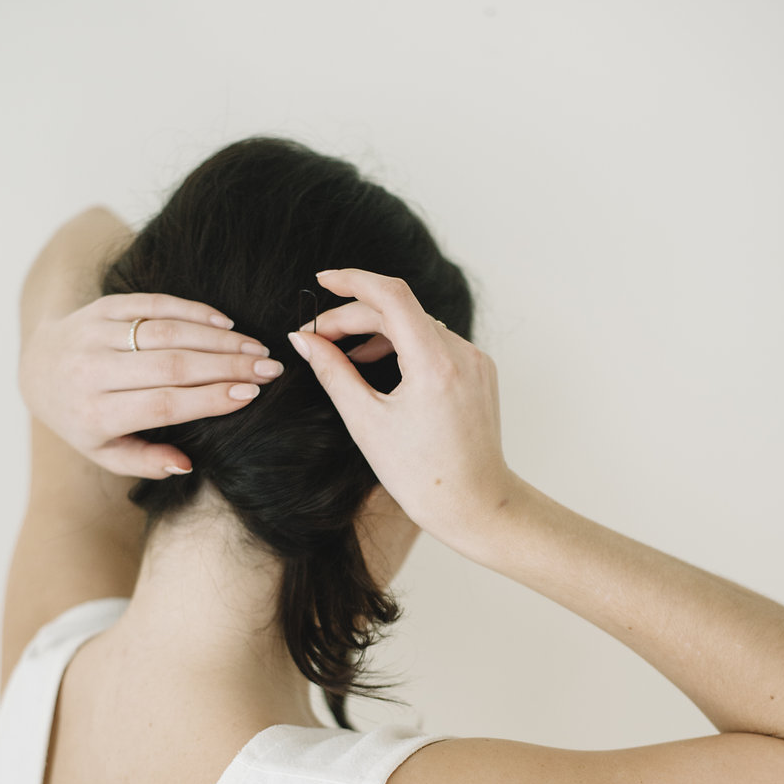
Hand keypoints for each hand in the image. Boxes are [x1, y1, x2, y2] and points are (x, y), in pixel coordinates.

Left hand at [19, 292, 282, 477]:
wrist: (37, 369)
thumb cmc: (83, 418)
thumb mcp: (105, 452)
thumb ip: (144, 461)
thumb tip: (186, 465)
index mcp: (94, 414)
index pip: (161, 404)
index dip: (208, 399)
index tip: (250, 395)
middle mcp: (91, 372)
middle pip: (170, 366)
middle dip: (226, 366)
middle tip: (269, 369)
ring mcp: (95, 334)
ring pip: (166, 332)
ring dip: (218, 339)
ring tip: (256, 348)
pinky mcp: (101, 307)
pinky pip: (153, 304)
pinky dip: (192, 311)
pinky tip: (225, 323)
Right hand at [287, 269, 518, 559]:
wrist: (474, 504)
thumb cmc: (420, 474)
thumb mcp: (366, 422)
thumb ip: (333, 372)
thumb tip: (304, 340)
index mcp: (434, 363)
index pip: (391, 295)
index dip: (352, 280)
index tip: (322, 281)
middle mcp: (461, 353)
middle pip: (399, 310)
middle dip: (354, 317)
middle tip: (317, 337)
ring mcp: (474, 360)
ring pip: (416, 324)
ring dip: (377, 330)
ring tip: (344, 356)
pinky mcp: (479, 371)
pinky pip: (435, 342)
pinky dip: (403, 345)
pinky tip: (379, 366)